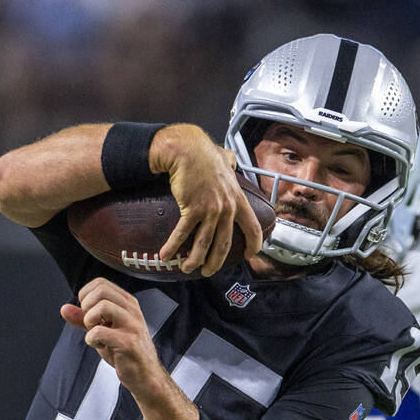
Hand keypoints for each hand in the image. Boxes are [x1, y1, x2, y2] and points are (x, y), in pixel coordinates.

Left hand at [61, 278, 166, 396]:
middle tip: (91, 322)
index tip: (87, 311)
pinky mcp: (129, 342)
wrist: (144, 375)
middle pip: (101, 290)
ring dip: (90, 321)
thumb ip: (84, 318)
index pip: (100, 283)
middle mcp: (132, 310)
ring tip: (95, 333)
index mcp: (127, 303)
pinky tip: (99, 345)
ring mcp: (132, 325)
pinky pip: (99, 332)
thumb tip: (64, 309)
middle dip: (87, 306)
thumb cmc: (125, 352)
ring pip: (102, 306)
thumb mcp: (102, 330)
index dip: (86, 295)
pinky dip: (91, 339)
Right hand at [150, 124, 262, 275]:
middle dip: (216, 262)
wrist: (187, 148)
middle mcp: (227, 208)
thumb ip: (230, 163)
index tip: (249, 254)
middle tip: (209, 271)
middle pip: (225, 244)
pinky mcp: (192, 209)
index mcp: (237, 200)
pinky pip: (182, 233)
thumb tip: (231, 159)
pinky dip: (173, 246)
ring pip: (204, 244)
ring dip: (195, 260)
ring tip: (187, 268)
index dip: (253, 244)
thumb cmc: (204, 152)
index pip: (252, 227)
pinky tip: (166, 255)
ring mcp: (211, 210)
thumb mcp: (225, 158)